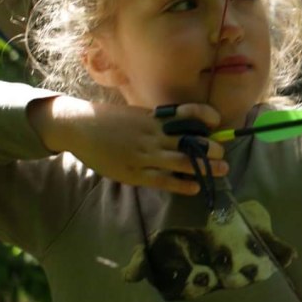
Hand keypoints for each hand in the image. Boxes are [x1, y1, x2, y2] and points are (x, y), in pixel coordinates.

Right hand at [28, 97, 228, 194]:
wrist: (79, 127)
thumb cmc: (110, 121)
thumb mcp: (137, 114)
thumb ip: (159, 120)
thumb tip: (185, 127)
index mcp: (154, 117)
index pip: (188, 113)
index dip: (205, 116)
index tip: (216, 122)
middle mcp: (153, 134)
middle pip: (191, 140)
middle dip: (211, 148)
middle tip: (223, 152)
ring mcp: (144, 154)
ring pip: (182, 161)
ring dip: (205, 167)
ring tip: (222, 169)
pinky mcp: (135, 173)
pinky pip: (164, 180)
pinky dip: (182, 185)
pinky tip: (195, 187)